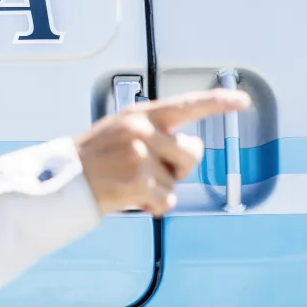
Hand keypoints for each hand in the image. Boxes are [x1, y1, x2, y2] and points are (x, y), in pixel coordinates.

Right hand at [75, 89, 251, 216]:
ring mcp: (141, 155)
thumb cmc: (95, 159)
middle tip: (148, 171)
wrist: (64, 179)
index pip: (186, 104)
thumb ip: (154, 133)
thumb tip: (190, 150)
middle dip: (178, 167)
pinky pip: (167, 200)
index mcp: (140, 114)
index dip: (217, 102)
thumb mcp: (122, 131)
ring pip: (178, 181)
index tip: (242, 100)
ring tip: (131, 182)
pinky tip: (131, 198)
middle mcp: (143, 129)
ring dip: (160, 188)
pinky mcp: (138, 181)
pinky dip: (153, 205)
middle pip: (192, 152)